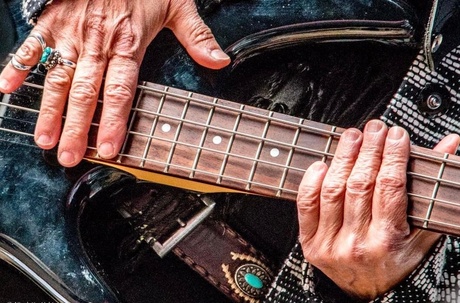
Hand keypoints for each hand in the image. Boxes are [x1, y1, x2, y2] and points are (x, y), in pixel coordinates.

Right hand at [0, 0, 229, 166]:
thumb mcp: (177, 5)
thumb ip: (198, 36)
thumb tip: (221, 62)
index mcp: (128, 43)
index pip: (120, 91)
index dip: (113, 122)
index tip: (106, 149)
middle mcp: (97, 43)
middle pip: (86, 92)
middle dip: (76, 128)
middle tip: (69, 157)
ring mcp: (72, 33)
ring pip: (58, 77)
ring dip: (49, 109)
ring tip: (43, 139)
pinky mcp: (53, 21)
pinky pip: (32, 45)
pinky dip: (17, 65)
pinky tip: (6, 89)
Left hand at [296, 119, 459, 299]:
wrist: (368, 293)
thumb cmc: (397, 260)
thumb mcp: (421, 230)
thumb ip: (432, 189)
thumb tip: (451, 145)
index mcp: (388, 241)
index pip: (390, 187)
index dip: (393, 155)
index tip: (396, 135)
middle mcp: (357, 243)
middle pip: (360, 184)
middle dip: (369, 150)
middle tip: (375, 128)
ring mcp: (330, 243)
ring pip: (333, 190)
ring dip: (343, 158)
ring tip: (352, 137)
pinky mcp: (310, 242)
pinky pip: (305, 206)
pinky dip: (311, 182)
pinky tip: (322, 163)